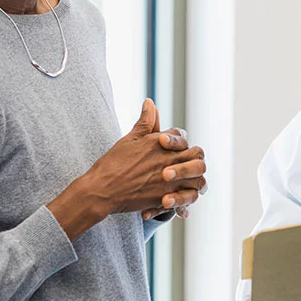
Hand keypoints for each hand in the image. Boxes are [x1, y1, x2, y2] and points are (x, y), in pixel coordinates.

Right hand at [48, 99, 205, 239]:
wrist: (101, 190)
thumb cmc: (112, 163)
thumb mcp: (130, 138)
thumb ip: (145, 122)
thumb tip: (150, 102)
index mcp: (160, 142)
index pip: (181, 134)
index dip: (178, 139)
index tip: (173, 146)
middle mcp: (169, 158)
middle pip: (197, 153)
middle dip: (195, 156)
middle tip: (189, 162)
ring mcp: (170, 179)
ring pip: (198, 177)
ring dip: (196, 178)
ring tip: (189, 181)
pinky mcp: (167, 197)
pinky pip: (187, 197)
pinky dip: (186, 199)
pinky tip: (180, 199)